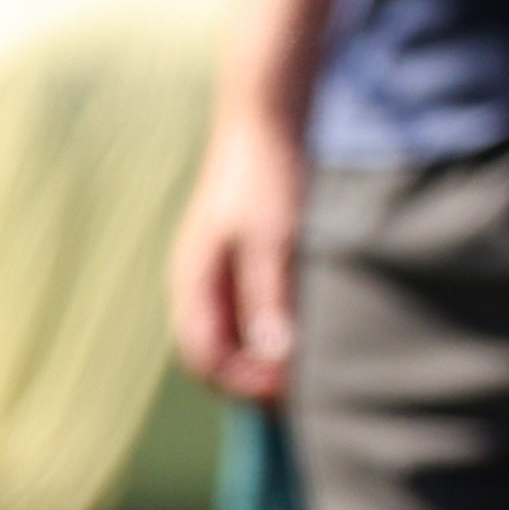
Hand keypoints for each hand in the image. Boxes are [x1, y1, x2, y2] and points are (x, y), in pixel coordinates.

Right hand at [170, 108, 307, 403]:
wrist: (270, 116)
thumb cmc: (268, 175)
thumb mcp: (275, 237)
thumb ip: (271, 296)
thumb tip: (275, 359)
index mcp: (194, 284)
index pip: (206, 359)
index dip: (244, 384)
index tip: (289, 392)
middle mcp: (201, 284)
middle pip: (219, 353)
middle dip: (256, 379)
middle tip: (307, 392)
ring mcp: (221, 270)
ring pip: (238, 333)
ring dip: (268, 356)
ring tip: (313, 368)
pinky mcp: (246, 257)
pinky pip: (254, 309)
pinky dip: (278, 328)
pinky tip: (314, 329)